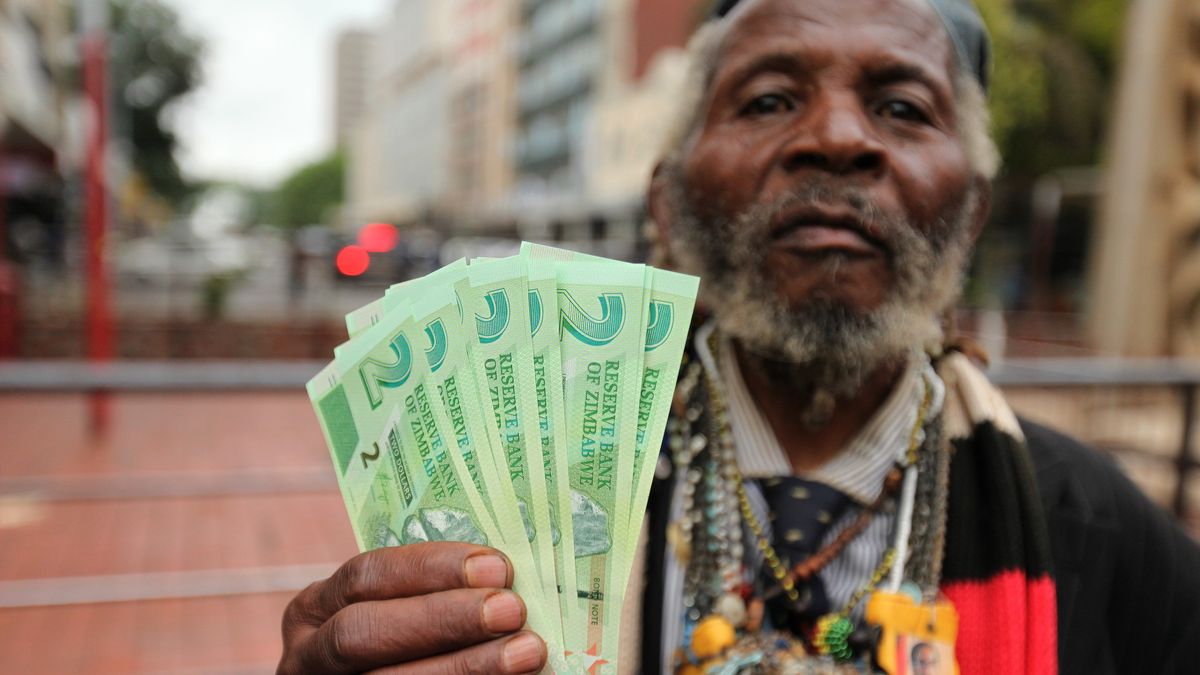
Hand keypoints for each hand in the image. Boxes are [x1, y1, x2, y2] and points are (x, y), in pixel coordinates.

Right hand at [278, 542, 546, 673]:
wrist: (386, 674)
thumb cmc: (400, 637)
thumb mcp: (396, 608)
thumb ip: (437, 591)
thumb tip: (507, 573)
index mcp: (316, 609)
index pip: (366, 576)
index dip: (431, 569)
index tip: (496, 566)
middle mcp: (309, 656)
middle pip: (366, 633)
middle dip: (444, 618)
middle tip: (513, 608)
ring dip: (468, 667)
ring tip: (529, 651)